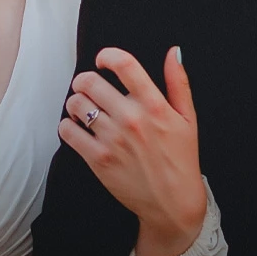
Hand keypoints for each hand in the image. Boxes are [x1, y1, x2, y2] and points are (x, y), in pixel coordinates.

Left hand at [59, 46, 206, 255]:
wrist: (173, 203)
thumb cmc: (181, 159)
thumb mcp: (188, 118)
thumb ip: (178, 82)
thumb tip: (173, 52)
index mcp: (154, 105)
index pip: (124, 65)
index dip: (107, 56)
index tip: (103, 60)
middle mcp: (131, 119)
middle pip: (90, 82)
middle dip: (85, 80)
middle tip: (88, 86)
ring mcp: (113, 140)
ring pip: (76, 104)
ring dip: (75, 102)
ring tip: (83, 108)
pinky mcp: (98, 160)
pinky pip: (68, 131)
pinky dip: (67, 125)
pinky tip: (77, 128)